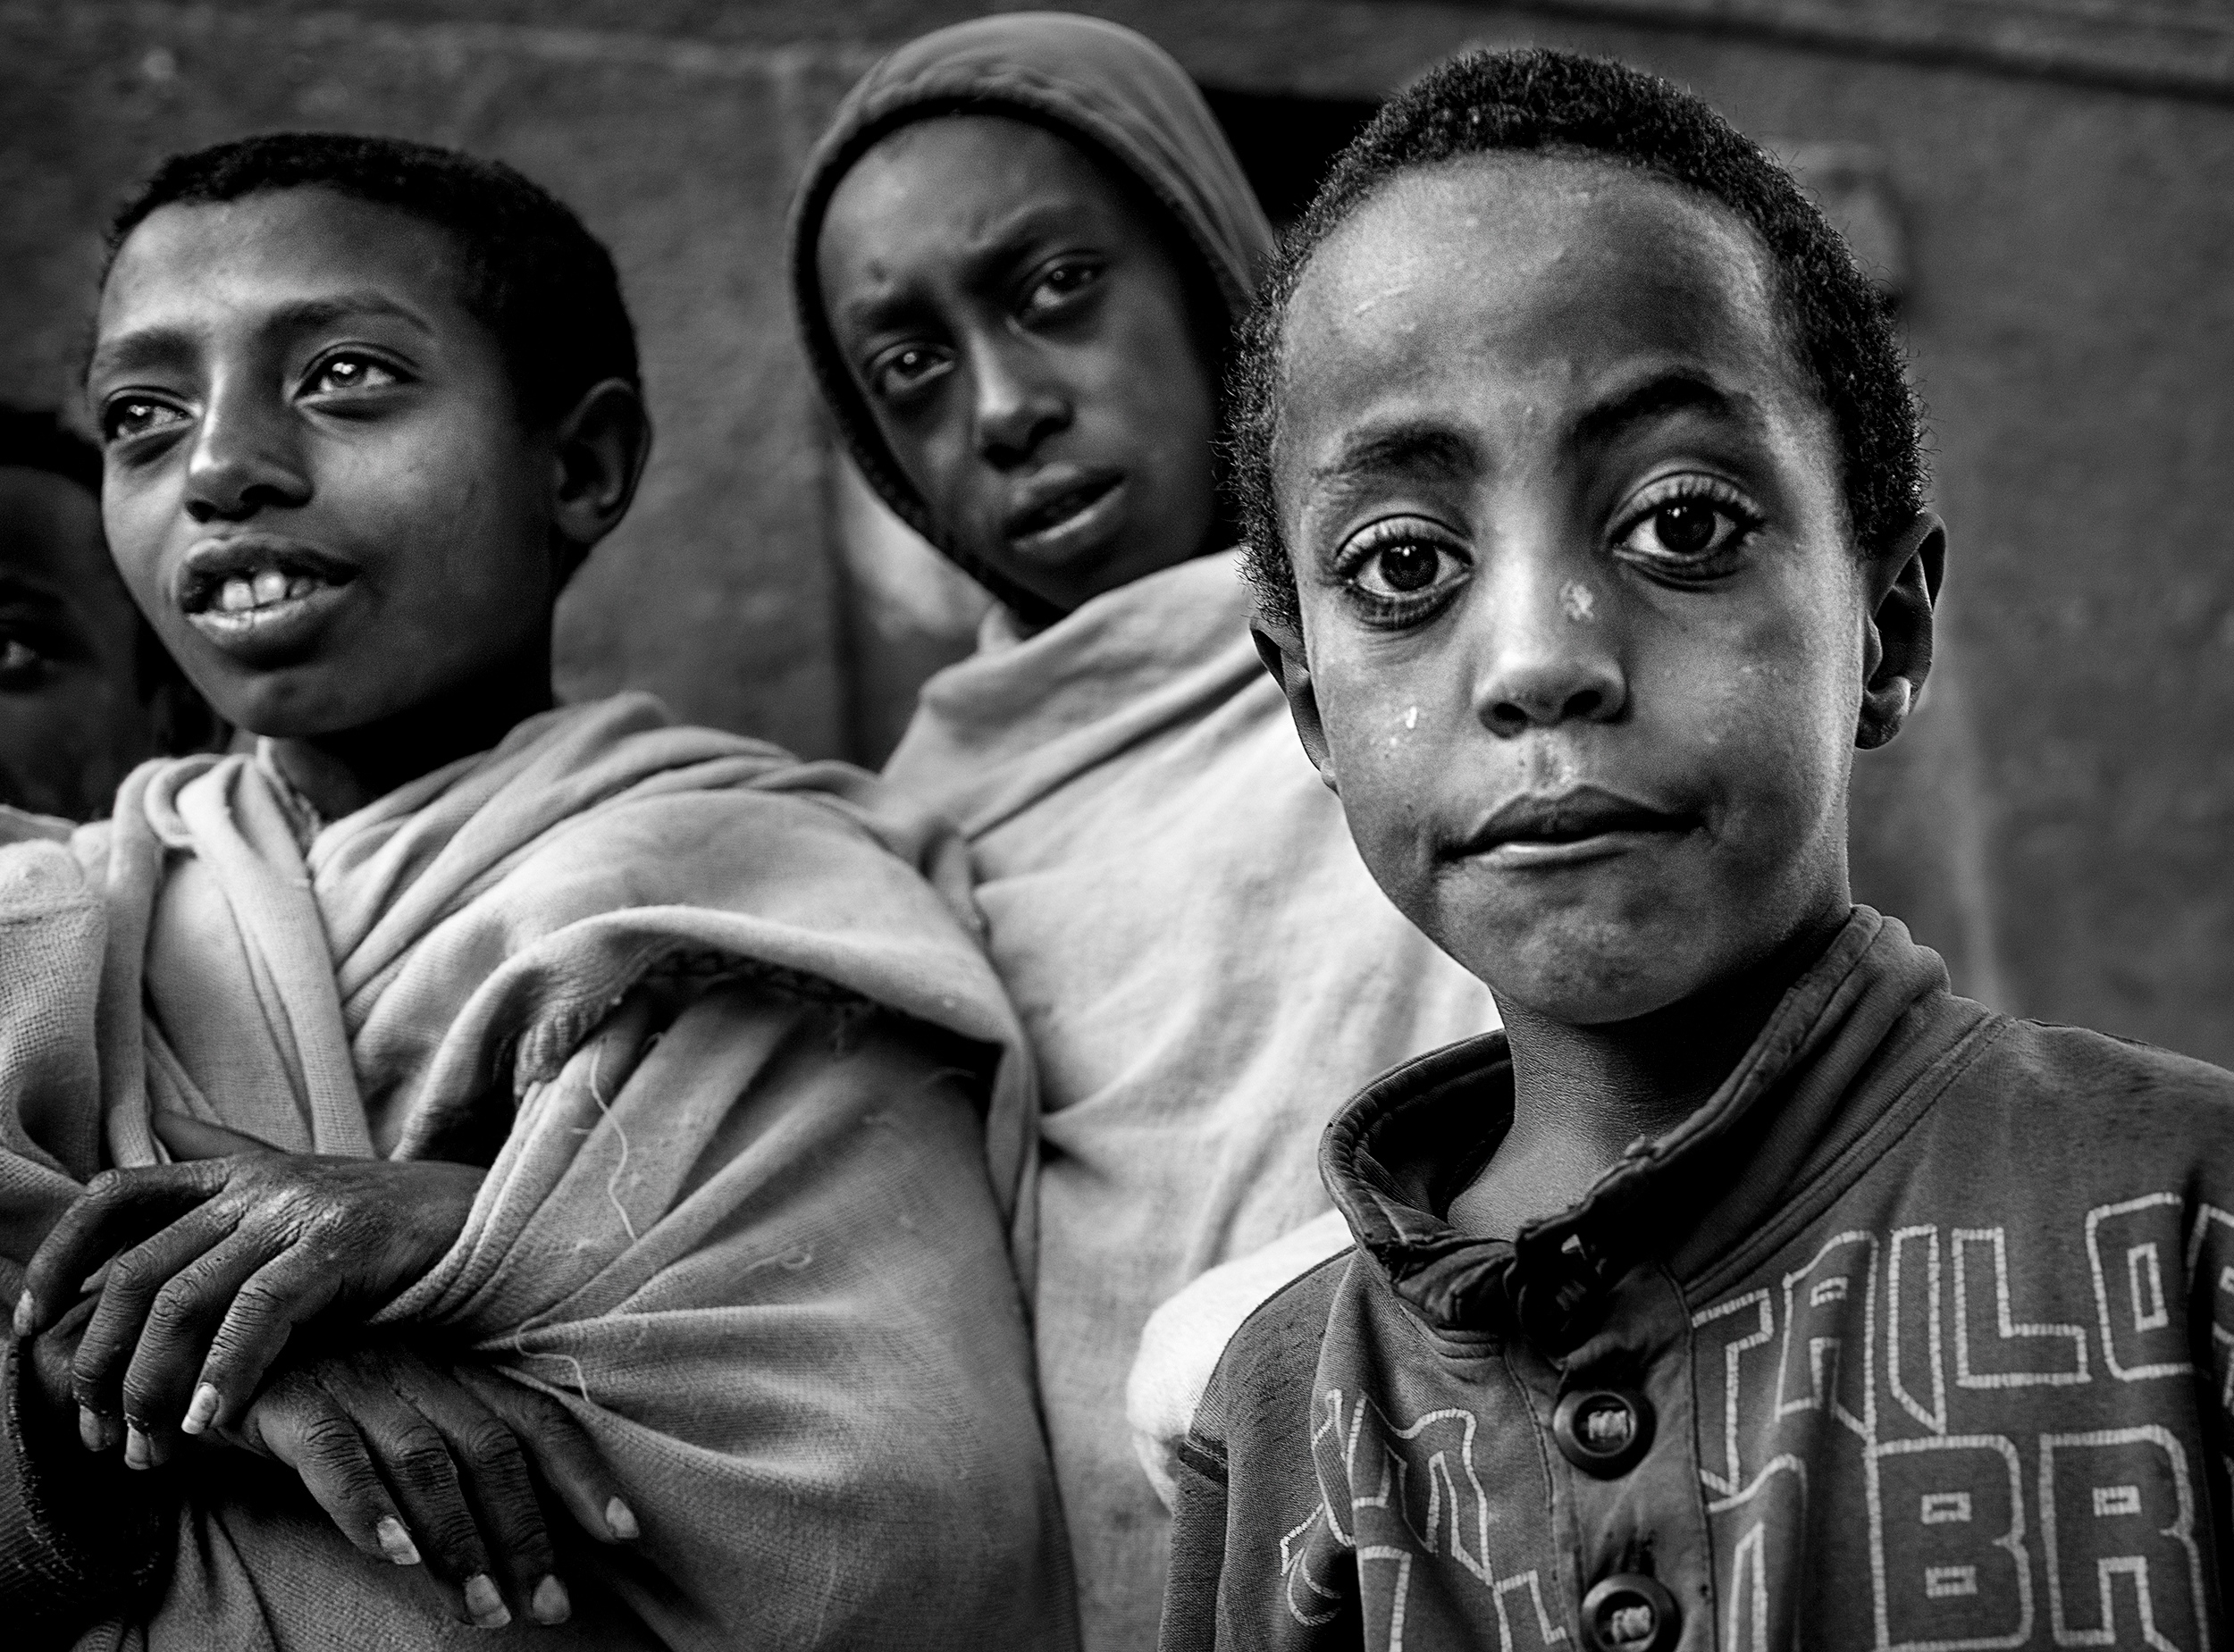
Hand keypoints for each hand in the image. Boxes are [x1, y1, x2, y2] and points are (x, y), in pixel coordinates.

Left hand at [14, 1114, 483, 1464]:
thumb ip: (228, 1161)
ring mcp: (296, 1212)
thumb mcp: (300, 1183)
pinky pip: (259, 1313)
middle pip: (136, 1271)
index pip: (113, 1198)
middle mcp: (255, 1186)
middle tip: (100, 1435)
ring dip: (152, 1386)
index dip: (60, 1258)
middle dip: (100, 1362)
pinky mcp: (341, 1246)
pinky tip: (209, 1422)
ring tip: (149, 1449)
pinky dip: (225, 1372)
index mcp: (235, 1173)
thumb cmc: (390, 1222)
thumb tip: (158, 1122)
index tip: (28, 1328)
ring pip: (184, 1299)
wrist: (489, 1218)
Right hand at [226, 1345, 637, 1630]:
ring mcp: (353, 1380)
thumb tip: (518, 1547)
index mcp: (451, 1373)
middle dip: (528, 1533)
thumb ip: (450, 1467)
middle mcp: (414, 1369)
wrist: (203, 1367)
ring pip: (425, 1461)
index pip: (536, 1418)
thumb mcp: (395, 1426)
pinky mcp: (288, 1402)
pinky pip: (334, 1455)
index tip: (625, 1534)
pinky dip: (367, 1507)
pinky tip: (395, 1556)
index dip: (583, 1475)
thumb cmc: (314, 1407)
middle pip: (492, 1449)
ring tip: (484, 1607)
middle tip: (548, 1606)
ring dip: (459, 1540)